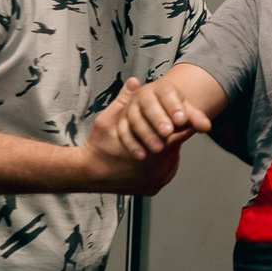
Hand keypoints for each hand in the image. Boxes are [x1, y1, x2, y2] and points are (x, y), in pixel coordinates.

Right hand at [83, 79, 204, 191]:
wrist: (89, 174)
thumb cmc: (99, 146)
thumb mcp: (109, 119)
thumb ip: (125, 100)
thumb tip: (134, 82)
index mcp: (159, 148)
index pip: (182, 131)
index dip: (180, 121)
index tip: (180, 116)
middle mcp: (163, 167)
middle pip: (177, 146)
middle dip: (174, 135)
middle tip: (168, 126)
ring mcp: (159, 179)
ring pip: (172, 160)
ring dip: (169, 150)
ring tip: (159, 139)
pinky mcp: (154, 188)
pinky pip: (164, 173)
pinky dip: (160, 164)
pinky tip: (152, 155)